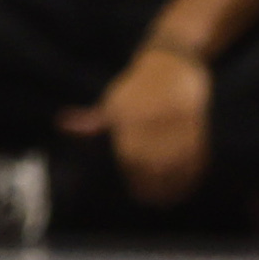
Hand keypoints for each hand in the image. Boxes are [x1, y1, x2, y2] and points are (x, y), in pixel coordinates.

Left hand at [63, 41, 209, 206]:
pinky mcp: (196, 118)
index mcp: (125, 108)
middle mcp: (150, 111)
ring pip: (175, 159)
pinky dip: (190, 172)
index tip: (137, 191)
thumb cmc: (137, 87)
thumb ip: (91, 120)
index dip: (134, 175)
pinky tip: (184, 183)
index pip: (129, 152)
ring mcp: (175, 115)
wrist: (171, 60)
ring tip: (168, 198)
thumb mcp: (113, 100)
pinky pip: (194, 152)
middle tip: (152, 199)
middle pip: (153, 159)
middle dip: (153, 182)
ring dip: (172, 182)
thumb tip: (62, 125)